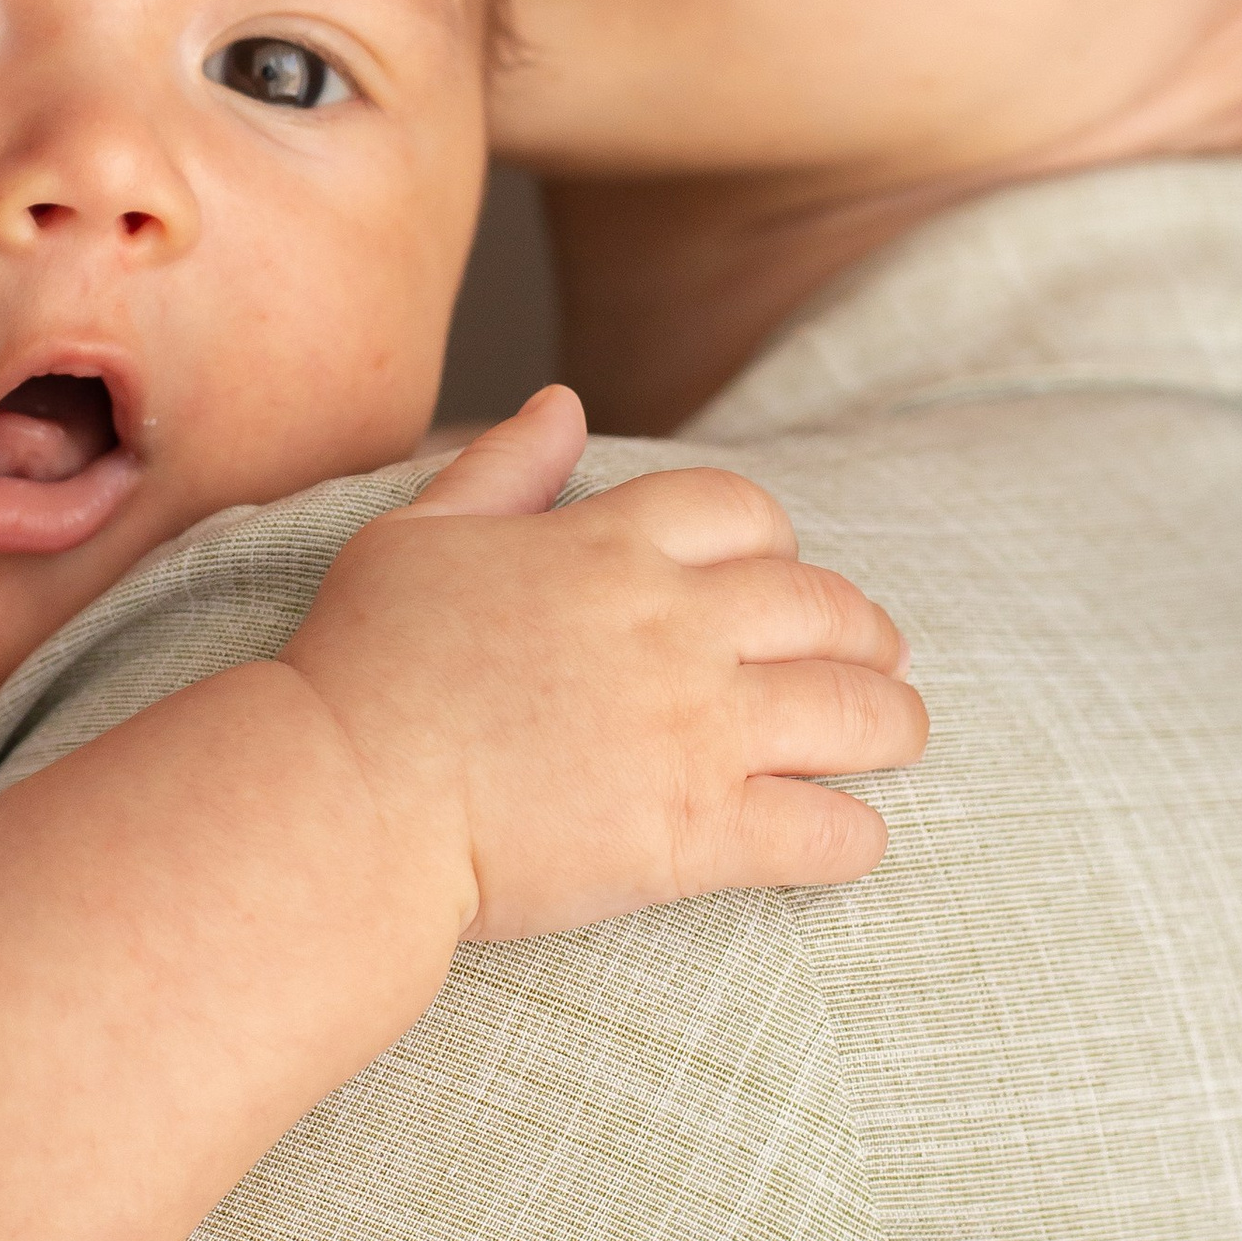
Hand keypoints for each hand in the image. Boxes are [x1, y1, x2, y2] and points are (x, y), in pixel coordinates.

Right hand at [279, 388, 927, 944]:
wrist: (346, 796)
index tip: (783, 573)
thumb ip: (500, 468)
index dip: (779, 540)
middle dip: (865, 629)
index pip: (743, 511)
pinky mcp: (699, 834)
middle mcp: (671, 623)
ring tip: (895, 735)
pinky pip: (827, 830)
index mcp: (607, 544)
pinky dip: (854, 834)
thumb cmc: (362, 663)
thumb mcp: (416, 533)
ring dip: (892, 721)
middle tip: (877, 655)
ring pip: (856, 711)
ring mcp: (695, 728)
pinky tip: (851, 836)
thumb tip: (562, 404)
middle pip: (823, 604)